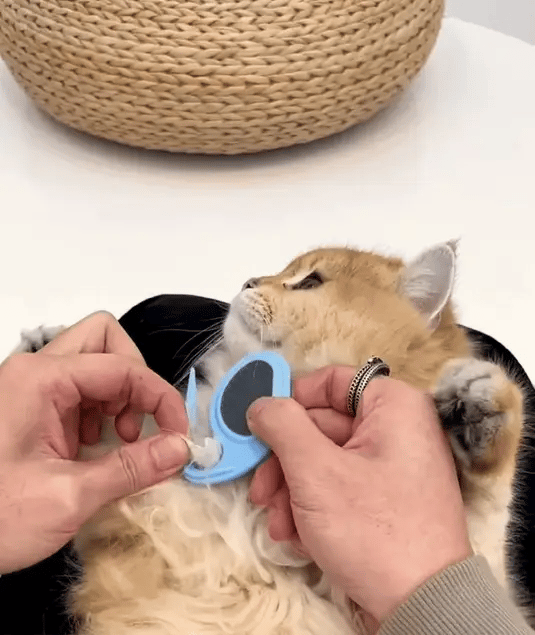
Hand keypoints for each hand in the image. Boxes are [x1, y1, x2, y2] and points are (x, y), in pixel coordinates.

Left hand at [0, 312, 189, 573]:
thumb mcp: (67, 497)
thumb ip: (131, 468)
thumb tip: (179, 450)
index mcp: (39, 380)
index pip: (122, 367)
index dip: (160, 398)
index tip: (177, 434)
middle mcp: (34, 373)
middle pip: (105, 343)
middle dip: (134, 381)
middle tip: (137, 424)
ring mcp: (31, 389)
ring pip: (96, 365)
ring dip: (119, 398)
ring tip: (117, 441)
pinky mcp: (32, 409)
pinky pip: (81, 392)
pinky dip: (101, 414)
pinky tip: (95, 449)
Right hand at [247, 366, 471, 623]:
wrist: (422, 608)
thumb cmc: (374, 530)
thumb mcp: (315, 471)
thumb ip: (282, 426)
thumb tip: (260, 404)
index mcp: (393, 406)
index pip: (330, 382)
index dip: (291, 401)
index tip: (261, 428)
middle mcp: (397, 429)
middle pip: (320, 427)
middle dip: (284, 464)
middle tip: (260, 492)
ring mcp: (392, 467)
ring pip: (323, 461)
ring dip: (291, 492)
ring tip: (280, 525)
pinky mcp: (386, 500)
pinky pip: (339, 487)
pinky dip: (312, 508)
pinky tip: (300, 537)